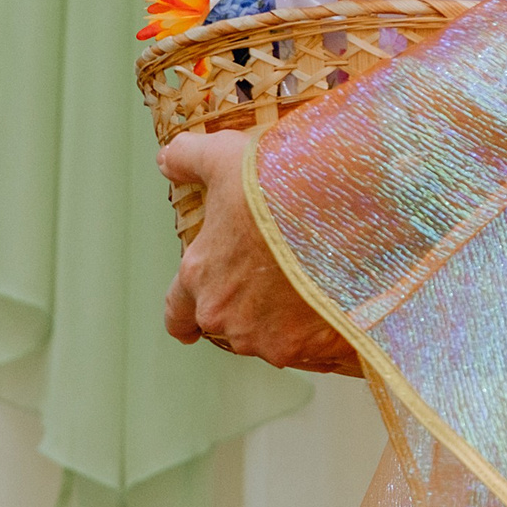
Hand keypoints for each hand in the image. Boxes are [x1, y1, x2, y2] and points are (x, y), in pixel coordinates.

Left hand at [159, 129, 359, 371]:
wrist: (340, 207)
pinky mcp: (305, 349)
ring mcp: (266, 338)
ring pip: (269, 337)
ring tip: (310, 281)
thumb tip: (166, 161)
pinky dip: (317, 328)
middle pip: (228, 324)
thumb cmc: (276, 182)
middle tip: (275, 278)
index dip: (183, 318)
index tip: (188, 328)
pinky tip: (333, 300)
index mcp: (199, 277)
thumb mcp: (225, 158)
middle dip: (246, 307)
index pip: (177, 314)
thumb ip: (188, 159)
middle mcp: (225, 317)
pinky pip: (308, 347)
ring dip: (283, 318)